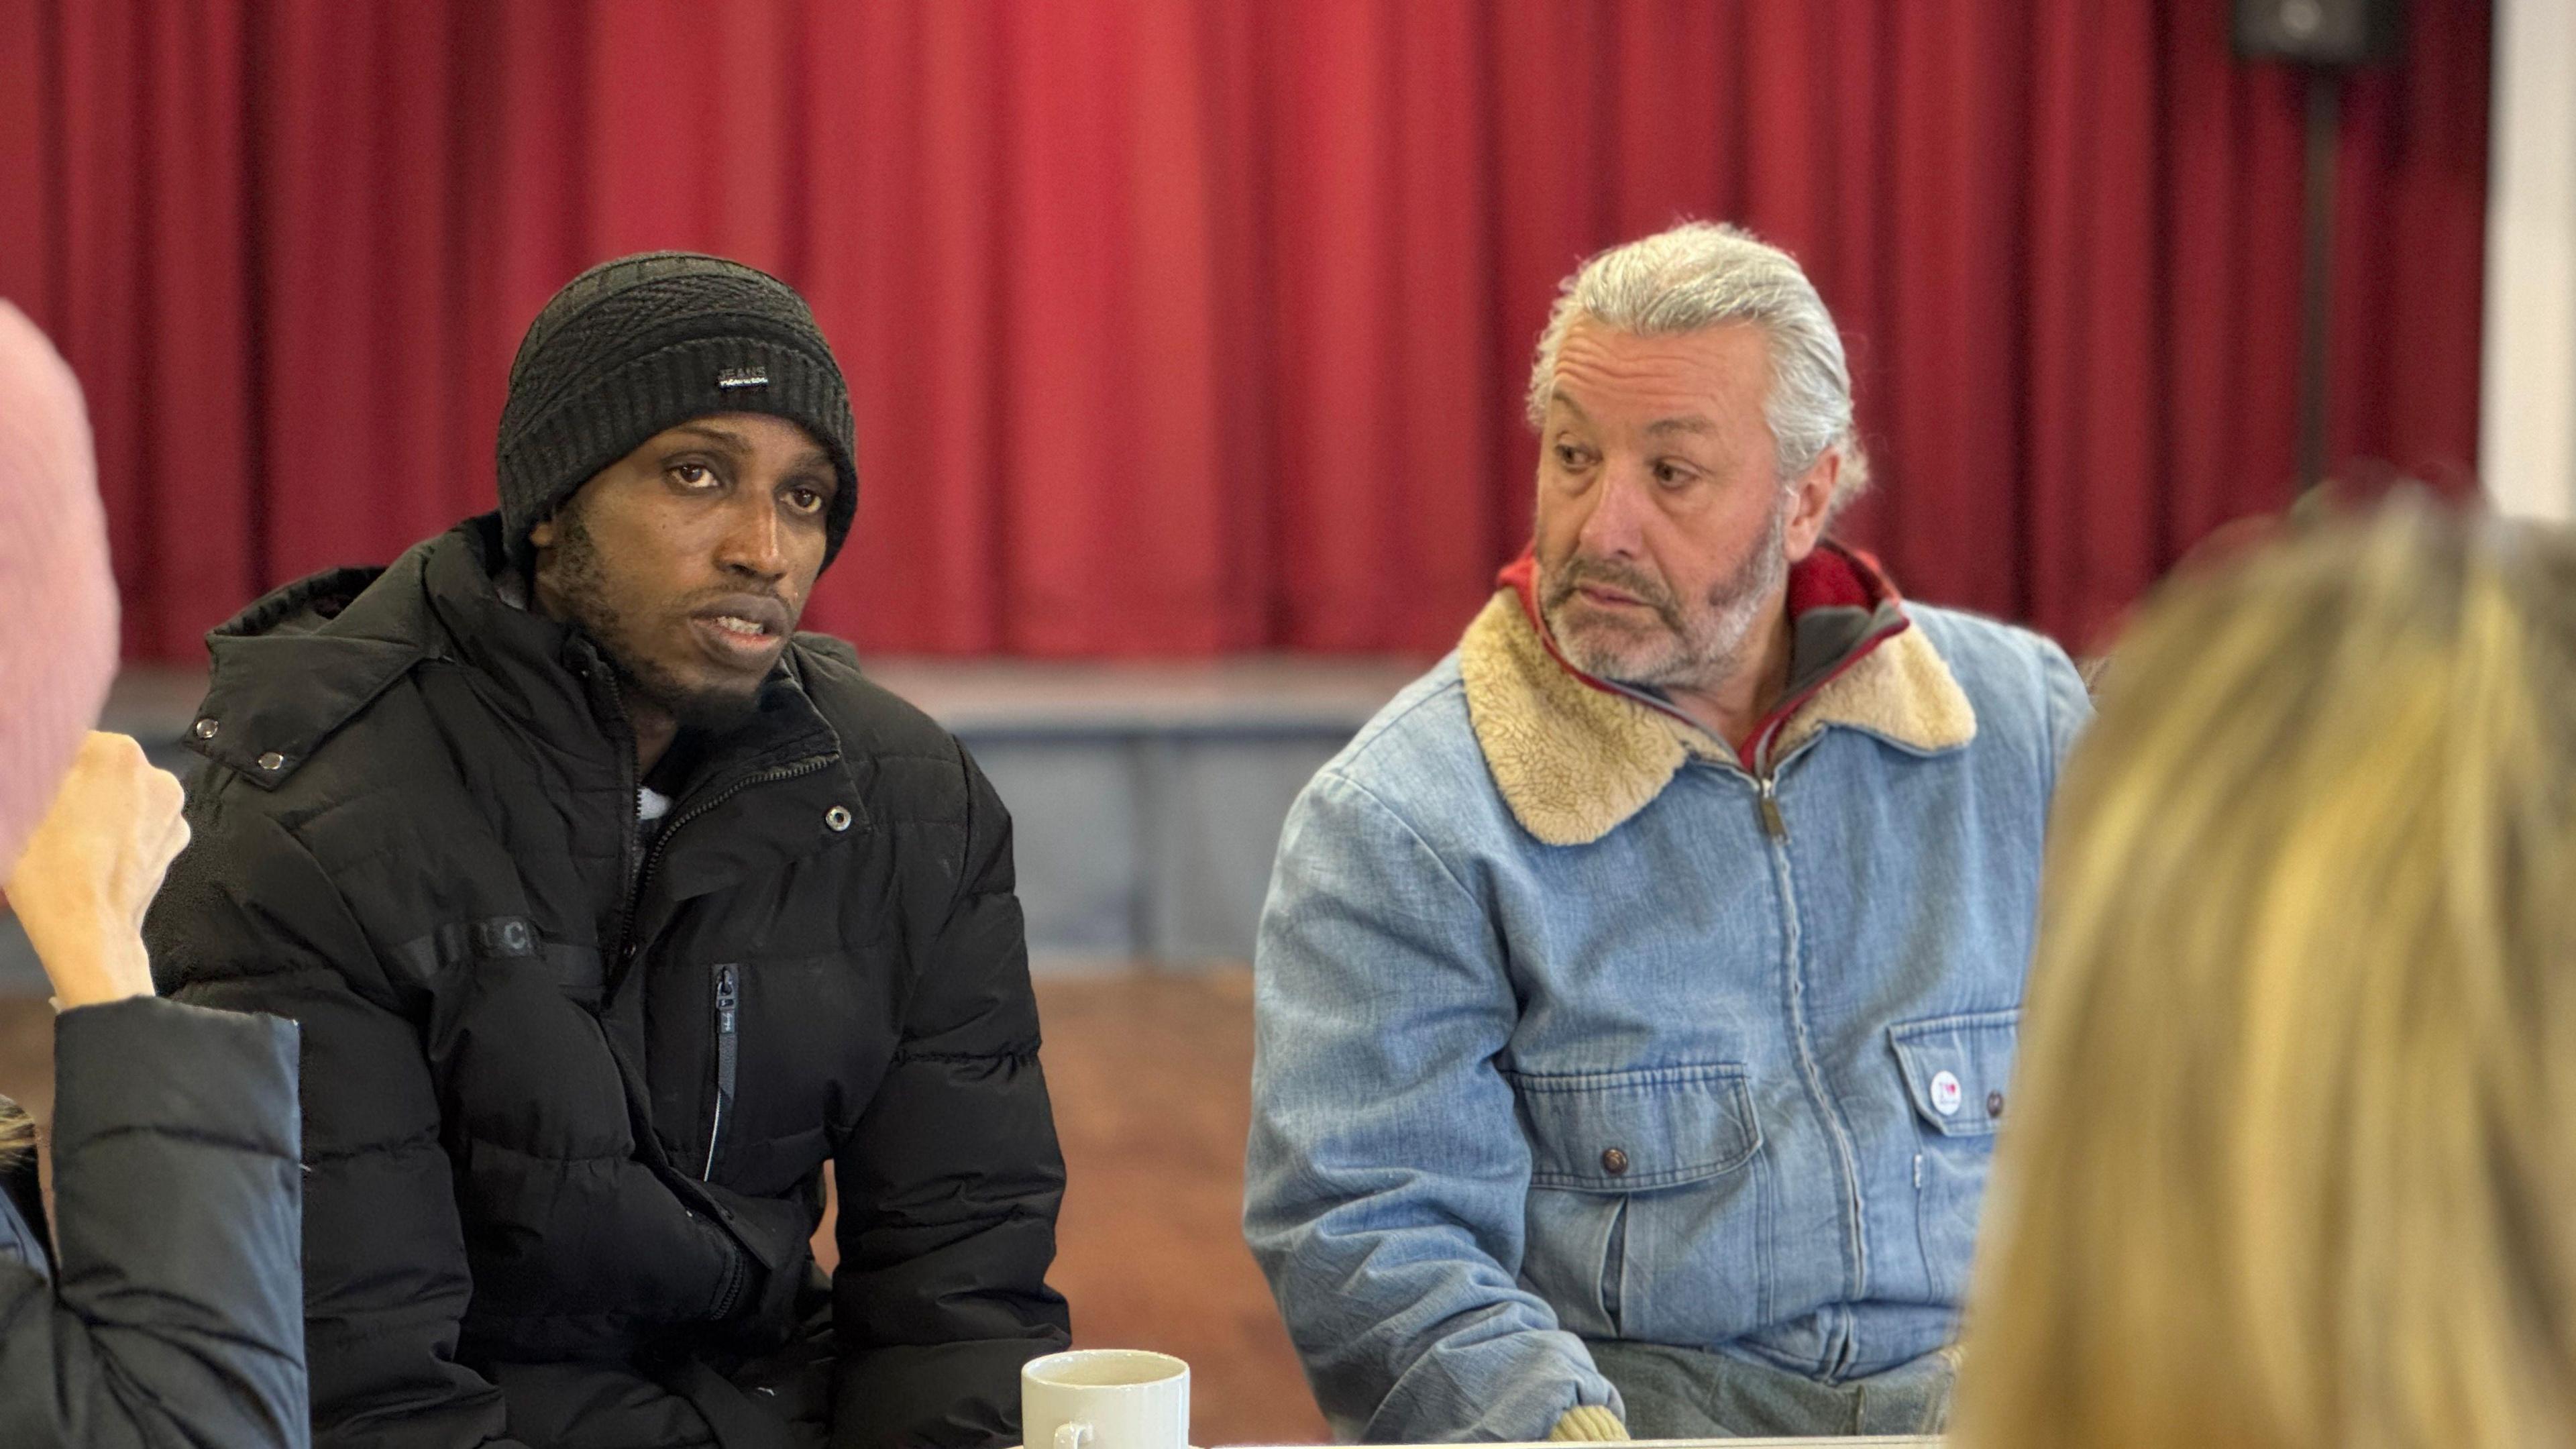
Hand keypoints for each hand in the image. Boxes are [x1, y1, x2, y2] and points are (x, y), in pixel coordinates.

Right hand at [2, 732, 187, 1008]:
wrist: (90, 930)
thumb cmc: (48, 870)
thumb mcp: (18, 812)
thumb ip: (27, 778)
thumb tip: (27, 770)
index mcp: (115, 752)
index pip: (71, 743)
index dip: (46, 765)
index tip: (33, 784)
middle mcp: (154, 774)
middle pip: (102, 770)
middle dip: (74, 786)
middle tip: (48, 816)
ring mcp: (172, 810)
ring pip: (124, 797)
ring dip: (99, 809)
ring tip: (70, 840)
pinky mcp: (176, 840)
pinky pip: (141, 825)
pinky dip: (120, 833)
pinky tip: (94, 855)